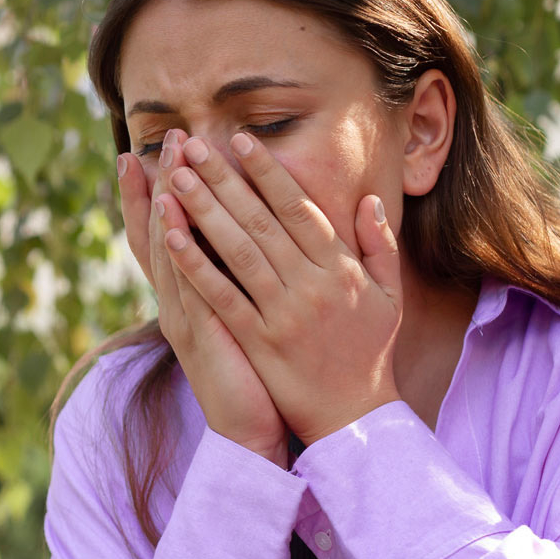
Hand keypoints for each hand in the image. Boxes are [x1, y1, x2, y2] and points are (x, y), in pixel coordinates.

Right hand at [118, 131, 286, 465]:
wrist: (250, 432)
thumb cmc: (254, 376)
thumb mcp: (244, 318)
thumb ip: (241, 279)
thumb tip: (249, 237)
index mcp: (191, 295)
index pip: (168, 235)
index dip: (156, 195)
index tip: (152, 153)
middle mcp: (179, 300)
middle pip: (161, 233)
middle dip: (163, 184)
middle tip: (167, 139)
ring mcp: (185, 316)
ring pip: (169, 252)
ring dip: (166, 205)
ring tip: (168, 163)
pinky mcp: (200, 334)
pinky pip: (185, 286)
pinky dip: (176, 252)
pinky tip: (172, 221)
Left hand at [159, 132, 402, 444]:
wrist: (355, 418)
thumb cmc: (369, 352)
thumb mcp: (388, 295)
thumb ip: (378, 245)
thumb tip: (368, 200)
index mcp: (339, 269)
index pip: (298, 209)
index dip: (267, 172)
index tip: (240, 140)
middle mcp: (310, 285)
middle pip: (261, 221)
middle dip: (225, 180)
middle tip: (194, 146)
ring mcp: (282, 314)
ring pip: (238, 252)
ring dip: (204, 211)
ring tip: (176, 178)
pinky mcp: (258, 341)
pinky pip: (221, 296)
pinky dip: (195, 264)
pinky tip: (171, 236)